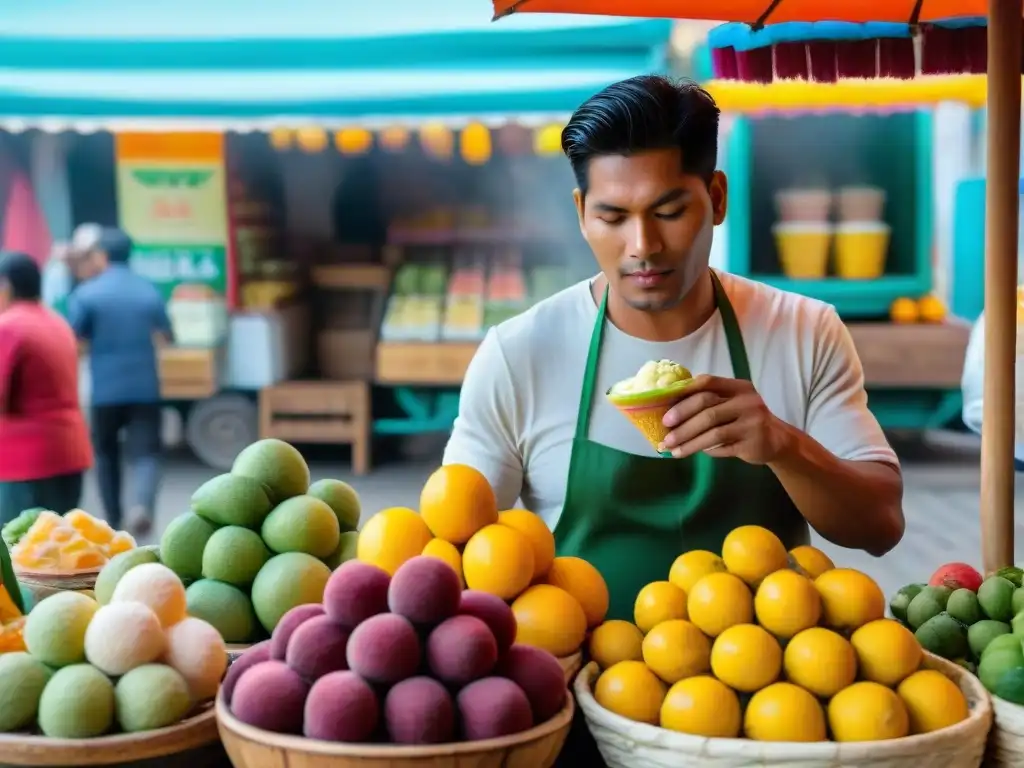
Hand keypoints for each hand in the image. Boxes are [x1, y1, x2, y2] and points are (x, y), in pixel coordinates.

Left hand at [660, 375, 793, 463]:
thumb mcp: (733, 403)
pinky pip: (722, 447)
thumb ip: (710, 401)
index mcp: (739, 387)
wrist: (777, 440)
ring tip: (672, 450)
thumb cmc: (745, 419)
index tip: (666, 410)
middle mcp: (747, 401)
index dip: (684, 394)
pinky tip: (693, 452)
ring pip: (713, 432)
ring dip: (689, 442)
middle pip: (707, 408)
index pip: (708, 382)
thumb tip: (669, 410)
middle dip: (682, 421)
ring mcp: (752, 423)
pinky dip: (706, 450)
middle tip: (666, 433)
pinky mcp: (753, 443)